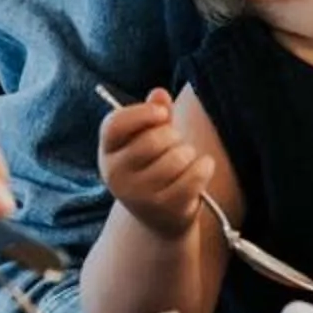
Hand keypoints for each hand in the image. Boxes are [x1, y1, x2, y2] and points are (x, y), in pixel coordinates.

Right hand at [98, 88, 211, 239]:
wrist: (159, 218)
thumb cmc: (154, 167)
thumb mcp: (148, 139)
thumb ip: (153, 114)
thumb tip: (159, 93)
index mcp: (108, 152)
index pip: (115, 125)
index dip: (141, 114)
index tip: (163, 114)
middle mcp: (116, 176)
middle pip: (154, 139)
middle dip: (174, 136)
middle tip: (176, 144)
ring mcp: (139, 195)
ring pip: (178, 157)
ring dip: (190, 154)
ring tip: (185, 161)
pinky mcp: (164, 208)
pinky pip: (194, 175)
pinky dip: (204, 167)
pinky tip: (201, 169)